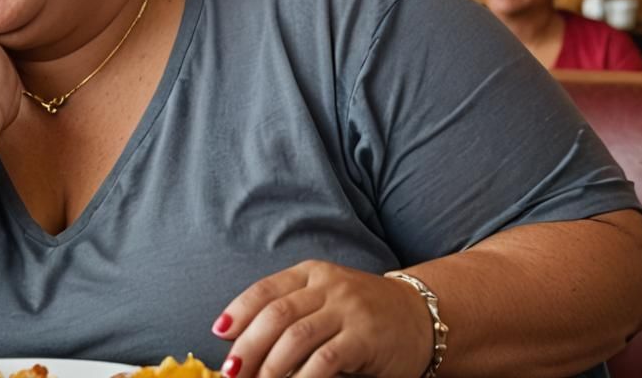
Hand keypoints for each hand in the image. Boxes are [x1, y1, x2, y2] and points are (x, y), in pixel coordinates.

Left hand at [213, 261, 432, 377]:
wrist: (422, 317)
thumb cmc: (364, 315)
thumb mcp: (327, 301)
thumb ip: (293, 313)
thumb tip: (244, 345)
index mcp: (313, 274)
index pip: (266, 289)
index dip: (239, 310)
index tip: (220, 333)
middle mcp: (329, 286)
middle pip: (276, 314)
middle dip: (248, 346)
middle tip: (233, 371)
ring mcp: (349, 310)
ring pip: (295, 336)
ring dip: (270, 366)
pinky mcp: (365, 337)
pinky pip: (324, 359)